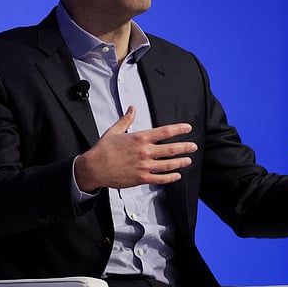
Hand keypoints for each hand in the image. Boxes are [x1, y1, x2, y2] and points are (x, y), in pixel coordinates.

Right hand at [75, 106, 195, 191]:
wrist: (93, 168)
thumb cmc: (103, 149)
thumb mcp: (114, 130)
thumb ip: (126, 119)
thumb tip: (132, 108)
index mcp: (139, 138)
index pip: (165, 131)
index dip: (179, 129)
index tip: (188, 128)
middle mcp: (144, 151)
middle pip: (171, 149)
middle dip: (185, 147)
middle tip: (194, 146)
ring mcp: (144, 166)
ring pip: (168, 164)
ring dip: (181, 162)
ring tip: (189, 160)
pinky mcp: (141, 178)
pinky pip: (160, 179)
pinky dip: (170, 177)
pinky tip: (177, 175)